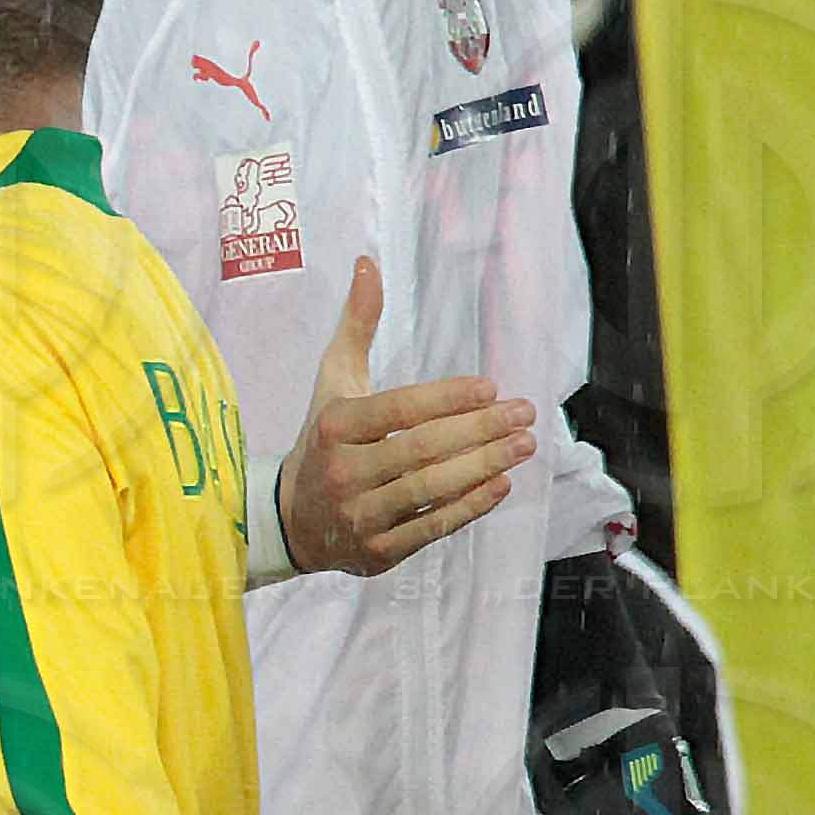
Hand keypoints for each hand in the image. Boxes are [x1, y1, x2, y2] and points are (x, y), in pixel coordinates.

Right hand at [275, 257, 536, 576]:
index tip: (491, 388)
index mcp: (333, 426)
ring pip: (430, 488)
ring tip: (523, 446)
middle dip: (480, 430)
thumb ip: (357, 325)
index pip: (398, 410)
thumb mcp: (333, 381)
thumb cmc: (323, 440)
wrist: (290, 520)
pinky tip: (500, 485)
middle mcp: (342, 471)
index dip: (447, 399)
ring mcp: (358, 514)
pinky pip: (430, 526)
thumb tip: (367, 263)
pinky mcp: (376, 550)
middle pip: (421, 449)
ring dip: (483, 466)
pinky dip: (468, 507)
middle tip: (524, 414)